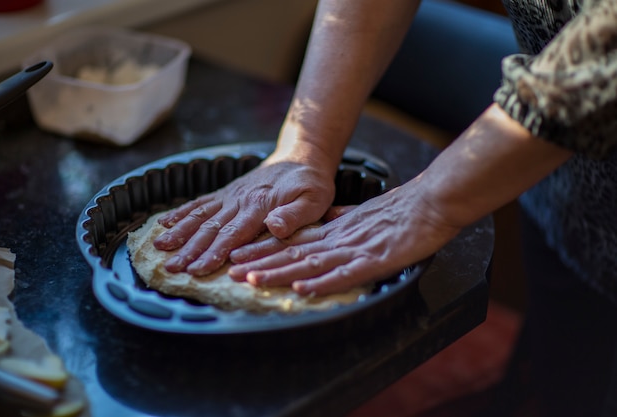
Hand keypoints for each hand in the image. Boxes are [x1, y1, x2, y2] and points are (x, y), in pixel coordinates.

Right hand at [152, 159, 335, 274]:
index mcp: (260, 206)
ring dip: (180, 232)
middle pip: (211, 228)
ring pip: (201, 215)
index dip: (214, 253)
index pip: (233, 234)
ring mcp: (231, 196)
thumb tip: (274, 227)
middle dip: (190, 249)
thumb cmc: (311, 184)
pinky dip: (182, 212)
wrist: (301, 157)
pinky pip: (201, 202)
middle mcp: (240, 201)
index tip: (197, 270)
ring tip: (160, 248)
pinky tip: (164, 223)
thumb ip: (295, 215)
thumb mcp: (314, 200)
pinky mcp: (227, 193)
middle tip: (171, 268)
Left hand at [228, 178, 461, 295]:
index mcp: (335, 231)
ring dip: (280, 273)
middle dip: (260, 263)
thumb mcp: (363, 214)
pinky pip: (344, 274)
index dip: (264, 250)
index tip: (238, 256)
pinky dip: (322, 283)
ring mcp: (355, 250)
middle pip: (292, 253)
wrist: (430, 202)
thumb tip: (328, 220)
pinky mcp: (375, 260)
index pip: (292, 242)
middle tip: (230, 270)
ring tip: (253, 279)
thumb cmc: (401, 210)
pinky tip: (303, 289)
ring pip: (310, 263)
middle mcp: (338, 240)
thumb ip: (343, 219)